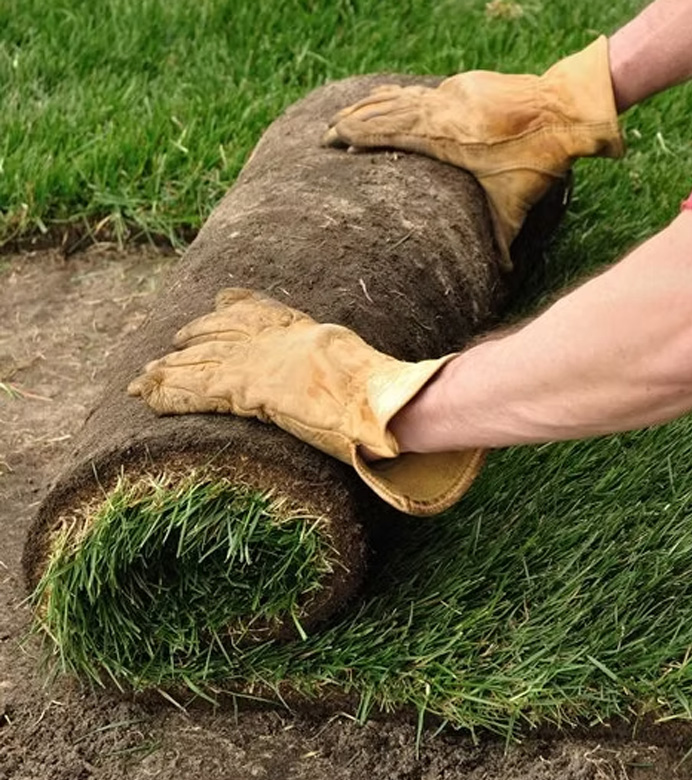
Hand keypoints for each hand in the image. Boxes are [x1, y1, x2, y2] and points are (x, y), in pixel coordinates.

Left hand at [128, 289, 483, 514]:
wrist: (377, 399)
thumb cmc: (382, 390)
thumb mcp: (364, 367)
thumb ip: (353, 367)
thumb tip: (383, 383)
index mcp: (301, 331)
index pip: (259, 311)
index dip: (233, 308)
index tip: (219, 302)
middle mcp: (273, 340)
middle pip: (221, 333)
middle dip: (193, 339)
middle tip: (170, 345)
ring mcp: (257, 362)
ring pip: (201, 361)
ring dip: (169, 371)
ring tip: (141, 380)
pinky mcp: (244, 389)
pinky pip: (197, 390)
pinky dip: (169, 393)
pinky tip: (147, 396)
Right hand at [325, 37, 622, 263]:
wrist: (568, 109)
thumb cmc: (539, 161)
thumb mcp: (515, 206)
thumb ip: (502, 242)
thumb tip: (502, 280)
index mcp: (442, 138)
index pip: (388, 130)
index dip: (357, 134)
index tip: (332, 141)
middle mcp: (441, 109)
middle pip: (385, 110)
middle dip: (352, 120)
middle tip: (326, 132)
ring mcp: (453, 92)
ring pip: (401, 96)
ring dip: (372, 105)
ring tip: (346, 115)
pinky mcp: (467, 84)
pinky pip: (421, 91)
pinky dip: (399, 97)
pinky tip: (389, 100)